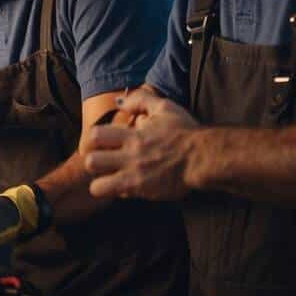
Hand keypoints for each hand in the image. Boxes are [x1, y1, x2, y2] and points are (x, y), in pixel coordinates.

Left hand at [82, 88, 200, 201]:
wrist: (204, 157)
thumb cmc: (185, 131)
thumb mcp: (164, 108)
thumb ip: (139, 101)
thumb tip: (118, 101)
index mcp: (133, 134)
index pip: (96, 135)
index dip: (93, 140)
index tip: (99, 144)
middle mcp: (131, 155)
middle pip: (91, 161)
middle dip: (92, 162)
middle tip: (100, 163)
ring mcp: (135, 175)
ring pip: (98, 185)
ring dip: (99, 183)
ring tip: (107, 179)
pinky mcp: (142, 190)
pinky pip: (116, 195)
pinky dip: (116, 192)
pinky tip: (123, 187)